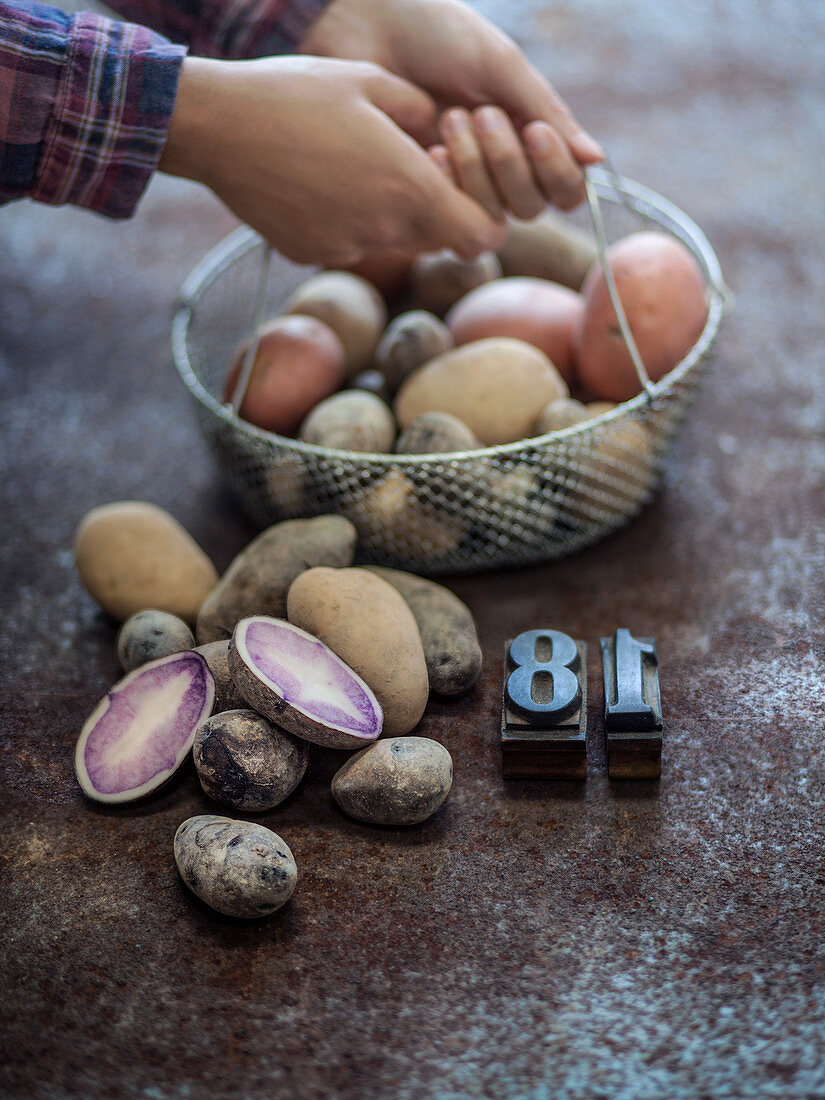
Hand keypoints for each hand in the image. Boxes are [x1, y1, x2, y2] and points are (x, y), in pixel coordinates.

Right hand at [158, 55, 505, 263]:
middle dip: (434, 209)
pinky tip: (316, 181)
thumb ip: (424, 113)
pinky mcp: (312, 254)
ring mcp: (346, 248)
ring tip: (351, 164)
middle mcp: (384, 229)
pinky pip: (348, 243)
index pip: (482, 239)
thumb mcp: (373, 82)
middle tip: (406, 164)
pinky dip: (345, 220)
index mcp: (409, 188)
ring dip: (386, 212)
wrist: (218, 127)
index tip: (461, 187)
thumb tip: (445, 132)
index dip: (483, 219)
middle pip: (437, 240)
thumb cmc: (297, 93)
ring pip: (391, 240)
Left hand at [301, 0, 602, 210]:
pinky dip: (447, 189)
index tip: (533, 131)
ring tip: (450, 119)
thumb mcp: (500, 66)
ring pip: (494, 221)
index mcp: (527, 139)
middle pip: (532, 208)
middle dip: (510, 163)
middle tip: (479, 113)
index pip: (565, 189)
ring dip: (480, 172)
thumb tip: (597, 162)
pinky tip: (429, 151)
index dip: (557, 172)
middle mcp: (499, 173)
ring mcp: (460, 191)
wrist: (369, 29)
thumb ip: (545, 113)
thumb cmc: (437, 36)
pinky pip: (450, 223)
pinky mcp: (422, 201)